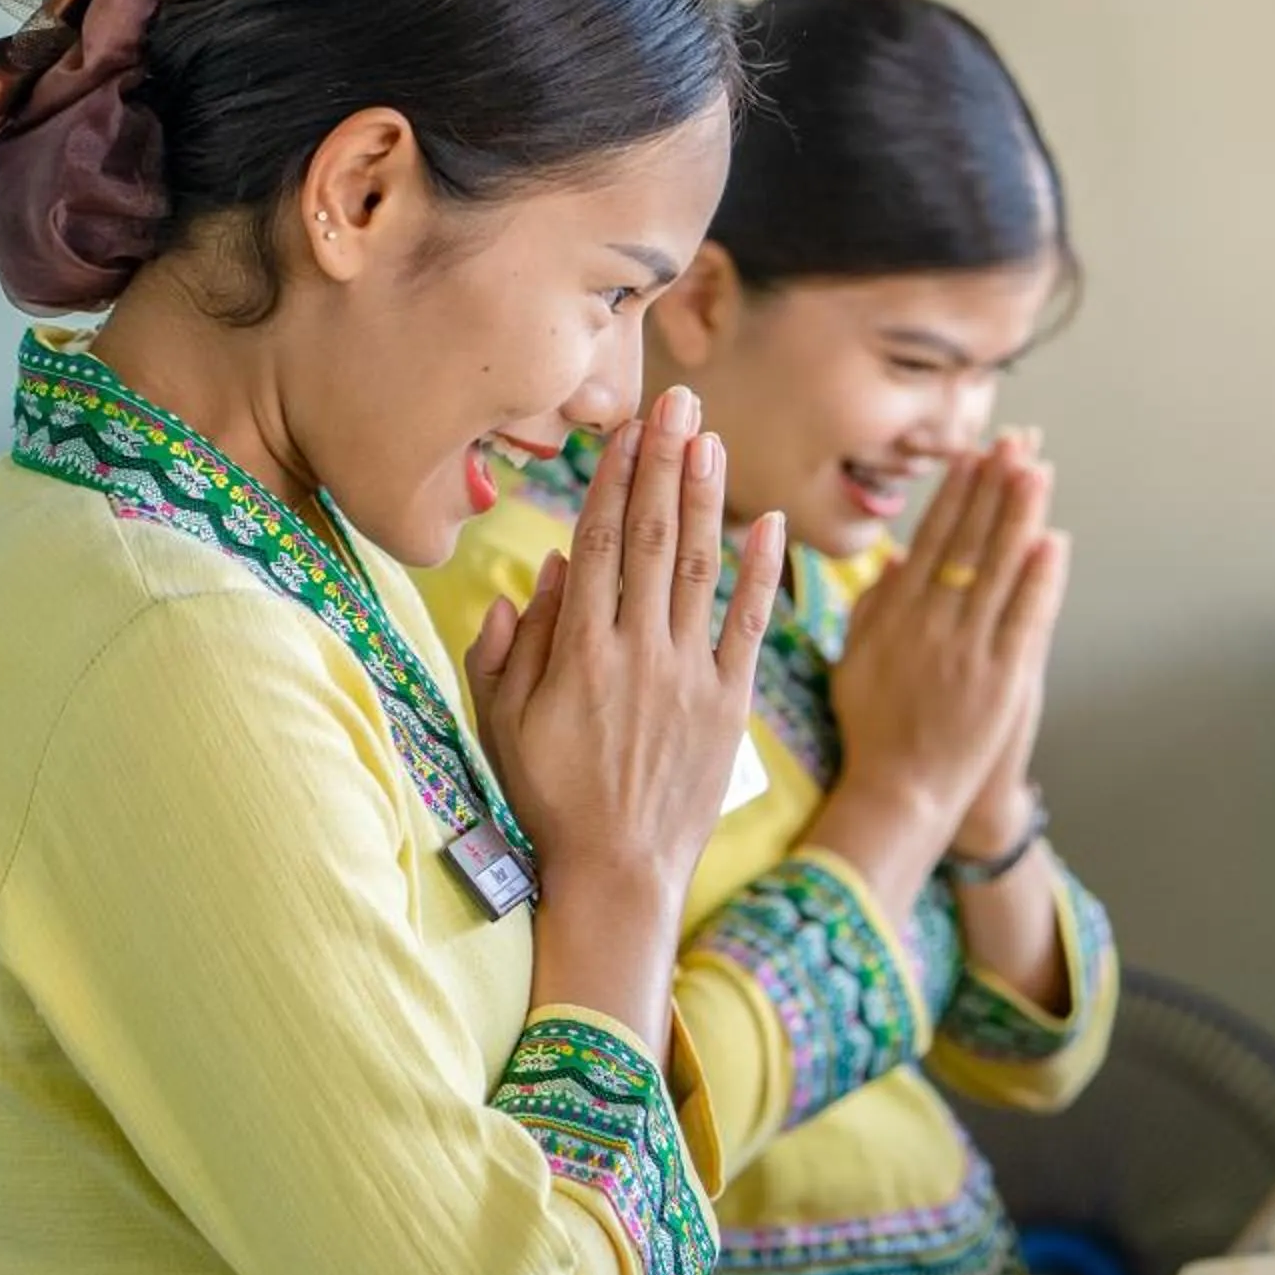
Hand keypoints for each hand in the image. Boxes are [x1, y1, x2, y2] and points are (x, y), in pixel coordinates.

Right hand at [464, 387, 784, 1045]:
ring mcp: (687, 674)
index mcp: (576, 650)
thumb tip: (541, 571)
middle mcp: (634, 650)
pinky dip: (764, 572)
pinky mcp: (730, 701)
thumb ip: (513, 646)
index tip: (625, 426)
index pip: (598, 542)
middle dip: (664, 462)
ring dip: (707, 496)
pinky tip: (770, 521)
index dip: (614, 478)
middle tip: (677, 400)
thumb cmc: (551, 798)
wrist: (618, 874)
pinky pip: (750, 624)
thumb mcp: (505, 723)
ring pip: (698, 567)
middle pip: (652, 537)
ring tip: (712, 436)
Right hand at [828, 438, 1067, 845]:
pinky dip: (1039, 581)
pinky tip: (1052, 543)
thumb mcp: (856, 662)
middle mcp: (931, 626)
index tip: (972, 456)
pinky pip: (1023, 620)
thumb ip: (873, 609)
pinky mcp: (1000, 681)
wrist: (898, 793)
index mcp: (895, 617)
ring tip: (1037, 472)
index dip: (954, 496)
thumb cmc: (873, 731)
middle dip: (991, 490)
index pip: (930, 541)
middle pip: (967, 544)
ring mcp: (967, 652)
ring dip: (1018, 518)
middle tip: (1012, 443)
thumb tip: (895, 561)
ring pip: (998, 572)